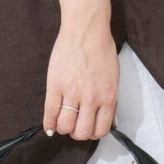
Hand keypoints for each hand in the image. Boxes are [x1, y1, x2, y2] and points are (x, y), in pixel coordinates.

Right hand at [43, 21, 118, 140]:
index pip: (101, 129)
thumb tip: (111, 121)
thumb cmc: (102, 50)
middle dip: (78, 134)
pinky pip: (50, 111)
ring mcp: (72, 92)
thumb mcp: (114, 77)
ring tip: (63, 122)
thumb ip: (112, 101)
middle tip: (75, 127)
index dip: (93, 134)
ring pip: (65, 125)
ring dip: (63, 129)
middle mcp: (91, 98)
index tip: (88, 129)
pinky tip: (49, 127)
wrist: (86, 30)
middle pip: (82, 132)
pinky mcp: (55, 85)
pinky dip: (48, 124)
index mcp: (108, 96)